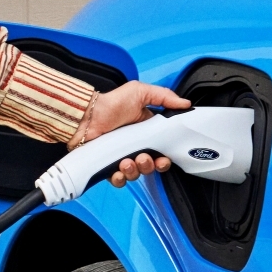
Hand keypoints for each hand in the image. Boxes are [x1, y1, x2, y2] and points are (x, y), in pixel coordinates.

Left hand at [67, 80, 190, 188]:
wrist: (86, 116)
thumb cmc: (111, 103)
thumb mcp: (140, 92)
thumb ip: (165, 97)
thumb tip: (185, 104)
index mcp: (146, 132)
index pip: (162, 151)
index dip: (165, 158)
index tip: (165, 158)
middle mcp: (135, 146)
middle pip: (151, 166)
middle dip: (150, 165)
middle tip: (143, 157)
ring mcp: (121, 157)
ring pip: (136, 174)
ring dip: (135, 171)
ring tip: (128, 161)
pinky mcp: (108, 166)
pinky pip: (119, 180)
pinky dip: (120, 178)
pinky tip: (118, 169)